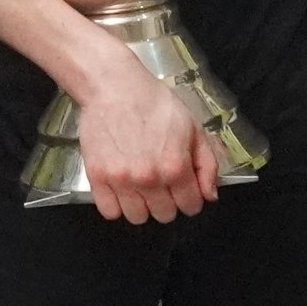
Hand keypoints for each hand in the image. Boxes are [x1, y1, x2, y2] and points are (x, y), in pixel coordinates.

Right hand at [73, 68, 216, 224]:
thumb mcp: (193, 128)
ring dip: (142, 206)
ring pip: (137, 218)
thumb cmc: (155, 104)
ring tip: (141, 187)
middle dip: (168, 202)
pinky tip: (121, 188)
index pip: (190, 206)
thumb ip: (207, 164)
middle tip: (162, 184)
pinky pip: (109, 211)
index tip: (184, 189)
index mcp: (176, 167)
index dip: (191, 199)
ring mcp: (121, 180)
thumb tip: (209, 196)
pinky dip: (116, 205)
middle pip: (164, 215)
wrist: (114, 87)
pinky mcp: (97, 177)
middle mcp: (149, 179)